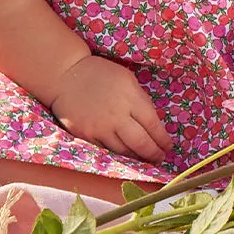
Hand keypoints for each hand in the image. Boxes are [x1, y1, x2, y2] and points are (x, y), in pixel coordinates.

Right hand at [51, 55, 173, 164]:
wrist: (65, 75)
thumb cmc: (100, 73)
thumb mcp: (127, 79)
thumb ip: (140, 101)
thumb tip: (153, 125)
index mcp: (130, 97)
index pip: (153, 125)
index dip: (162, 139)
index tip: (168, 145)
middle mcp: (116, 114)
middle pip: (141, 143)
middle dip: (154, 153)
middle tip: (160, 158)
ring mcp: (100, 127)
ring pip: (124, 151)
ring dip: (138, 158)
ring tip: (145, 160)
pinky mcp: (86, 135)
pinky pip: (106, 150)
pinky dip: (118, 155)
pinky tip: (125, 156)